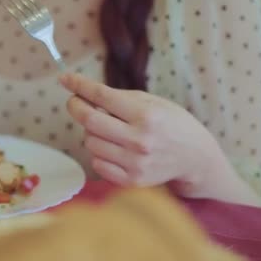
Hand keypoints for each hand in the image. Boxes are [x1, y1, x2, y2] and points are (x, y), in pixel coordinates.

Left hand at [60, 73, 244, 200]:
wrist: (196, 159)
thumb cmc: (171, 124)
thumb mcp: (153, 102)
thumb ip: (119, 98)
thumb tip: (83, 92)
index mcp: (147, 115)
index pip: (102, 96)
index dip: (79, 86)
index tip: (65, 79)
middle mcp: (140, 140)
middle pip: (90, 121)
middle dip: (75, 107)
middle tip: (75, 102)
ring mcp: (135, 163)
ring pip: (90, 143)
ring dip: (91, 133)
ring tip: (107, 130)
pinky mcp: (132, 181)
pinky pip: (96, 164)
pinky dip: (99, 153)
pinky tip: (113, 149)